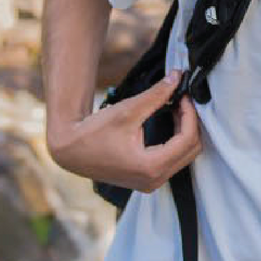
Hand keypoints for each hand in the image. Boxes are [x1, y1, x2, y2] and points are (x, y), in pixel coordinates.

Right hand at [46, 72, 201, 190]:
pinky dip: (175, 141)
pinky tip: (169, 120)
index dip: (190, 114)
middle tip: (181, 99)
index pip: (187, 139)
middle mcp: (154, 180)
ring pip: (184, 156)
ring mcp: (150, 183)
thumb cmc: (93, 132)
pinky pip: (172, 160)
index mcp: (151, 167)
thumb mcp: (128, 111)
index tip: (184, 95)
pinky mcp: (146, 180)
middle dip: (190, 122)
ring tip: (175, 106)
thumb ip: (156, 95)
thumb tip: (177, 77)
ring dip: (184, 131)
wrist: (70, 150)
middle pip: (190, 150)